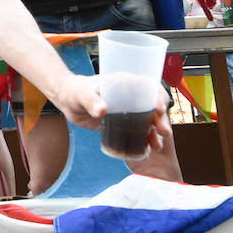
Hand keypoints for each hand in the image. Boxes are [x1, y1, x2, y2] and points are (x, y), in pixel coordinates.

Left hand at [52, 74, 172, 151]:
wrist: (68, 101)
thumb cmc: (75, 91)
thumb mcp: (82, 95)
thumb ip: (92, 101)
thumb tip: (102, 110)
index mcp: (125, 83)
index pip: (148, 86)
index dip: (158, 96)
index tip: (159, 109)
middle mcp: (131, 96)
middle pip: (153, 106)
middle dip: (161, 119)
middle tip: (164, 132)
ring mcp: (128, 110)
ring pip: (149, 120)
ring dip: (156, 132)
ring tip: (157, 144)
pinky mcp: (123, 123)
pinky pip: (138, 131)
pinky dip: (145, 139)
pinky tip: (148, 149)